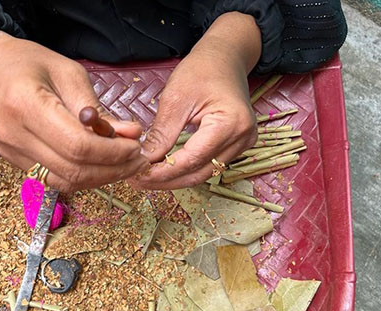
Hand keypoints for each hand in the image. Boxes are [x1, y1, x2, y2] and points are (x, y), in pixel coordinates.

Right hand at [0, 32, 146, 192]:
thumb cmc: (30, 63)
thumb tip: (129, 135)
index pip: (77, 146)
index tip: (135, 146)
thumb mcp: (69, 73)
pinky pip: (54, 179)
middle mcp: (14, 135)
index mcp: (25, 105)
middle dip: (112, 170)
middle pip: (72, 170)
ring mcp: (11, 152)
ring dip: (100, 178)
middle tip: (137, 160)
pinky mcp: (13, 162)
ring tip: (124, 164)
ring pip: (64, 182)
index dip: (112, 153)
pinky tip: (100, 164)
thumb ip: (97, 108)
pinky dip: (82, 175)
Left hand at [132, 12, 261, 189]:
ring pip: (203, 173)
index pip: (191, 160)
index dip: (162, 172)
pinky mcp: (236, 145)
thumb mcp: (176, 98)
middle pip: (198, 173)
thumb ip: (162, 134)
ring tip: (146, 177)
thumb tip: (144, 161)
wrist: (224, 58)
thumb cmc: (201, 70)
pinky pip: (208, 165)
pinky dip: (185, 169)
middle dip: (166, 180)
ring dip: (174, 178)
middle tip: (137, 180)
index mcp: (230, 124)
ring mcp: (243, 144)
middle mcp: (242, 138)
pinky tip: (164, 169)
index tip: (137, 175)